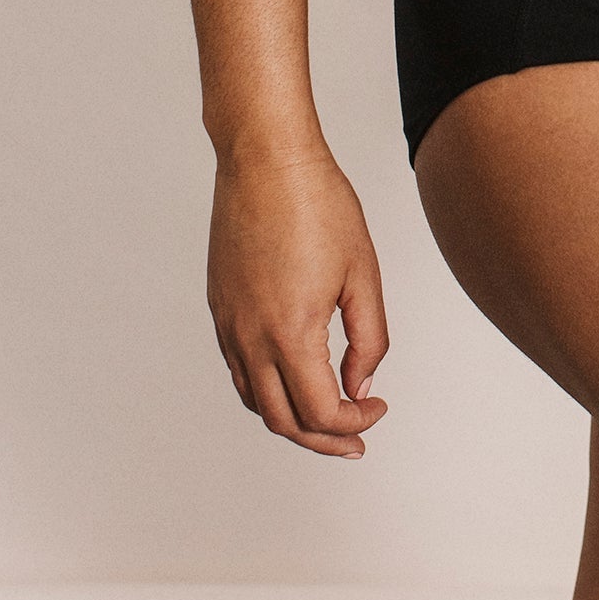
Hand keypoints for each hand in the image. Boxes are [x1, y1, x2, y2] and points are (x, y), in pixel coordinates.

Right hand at [207, 145, 389, 456]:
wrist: (265, 159)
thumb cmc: (319, 205)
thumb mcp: (363, 273)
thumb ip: (368, 338)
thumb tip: (360, 385)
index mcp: (290, 332)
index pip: (321, 411)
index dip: (354, 423)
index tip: (378, 409)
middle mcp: (250, 337)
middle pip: (283, 420)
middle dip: (323, 439)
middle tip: (356, 440)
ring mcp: (228, 324)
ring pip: (255, 401)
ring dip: (292, 419)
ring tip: (328, 418)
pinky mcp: (219, 308)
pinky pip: (238, 370)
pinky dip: (266, 390)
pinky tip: (294, 379)